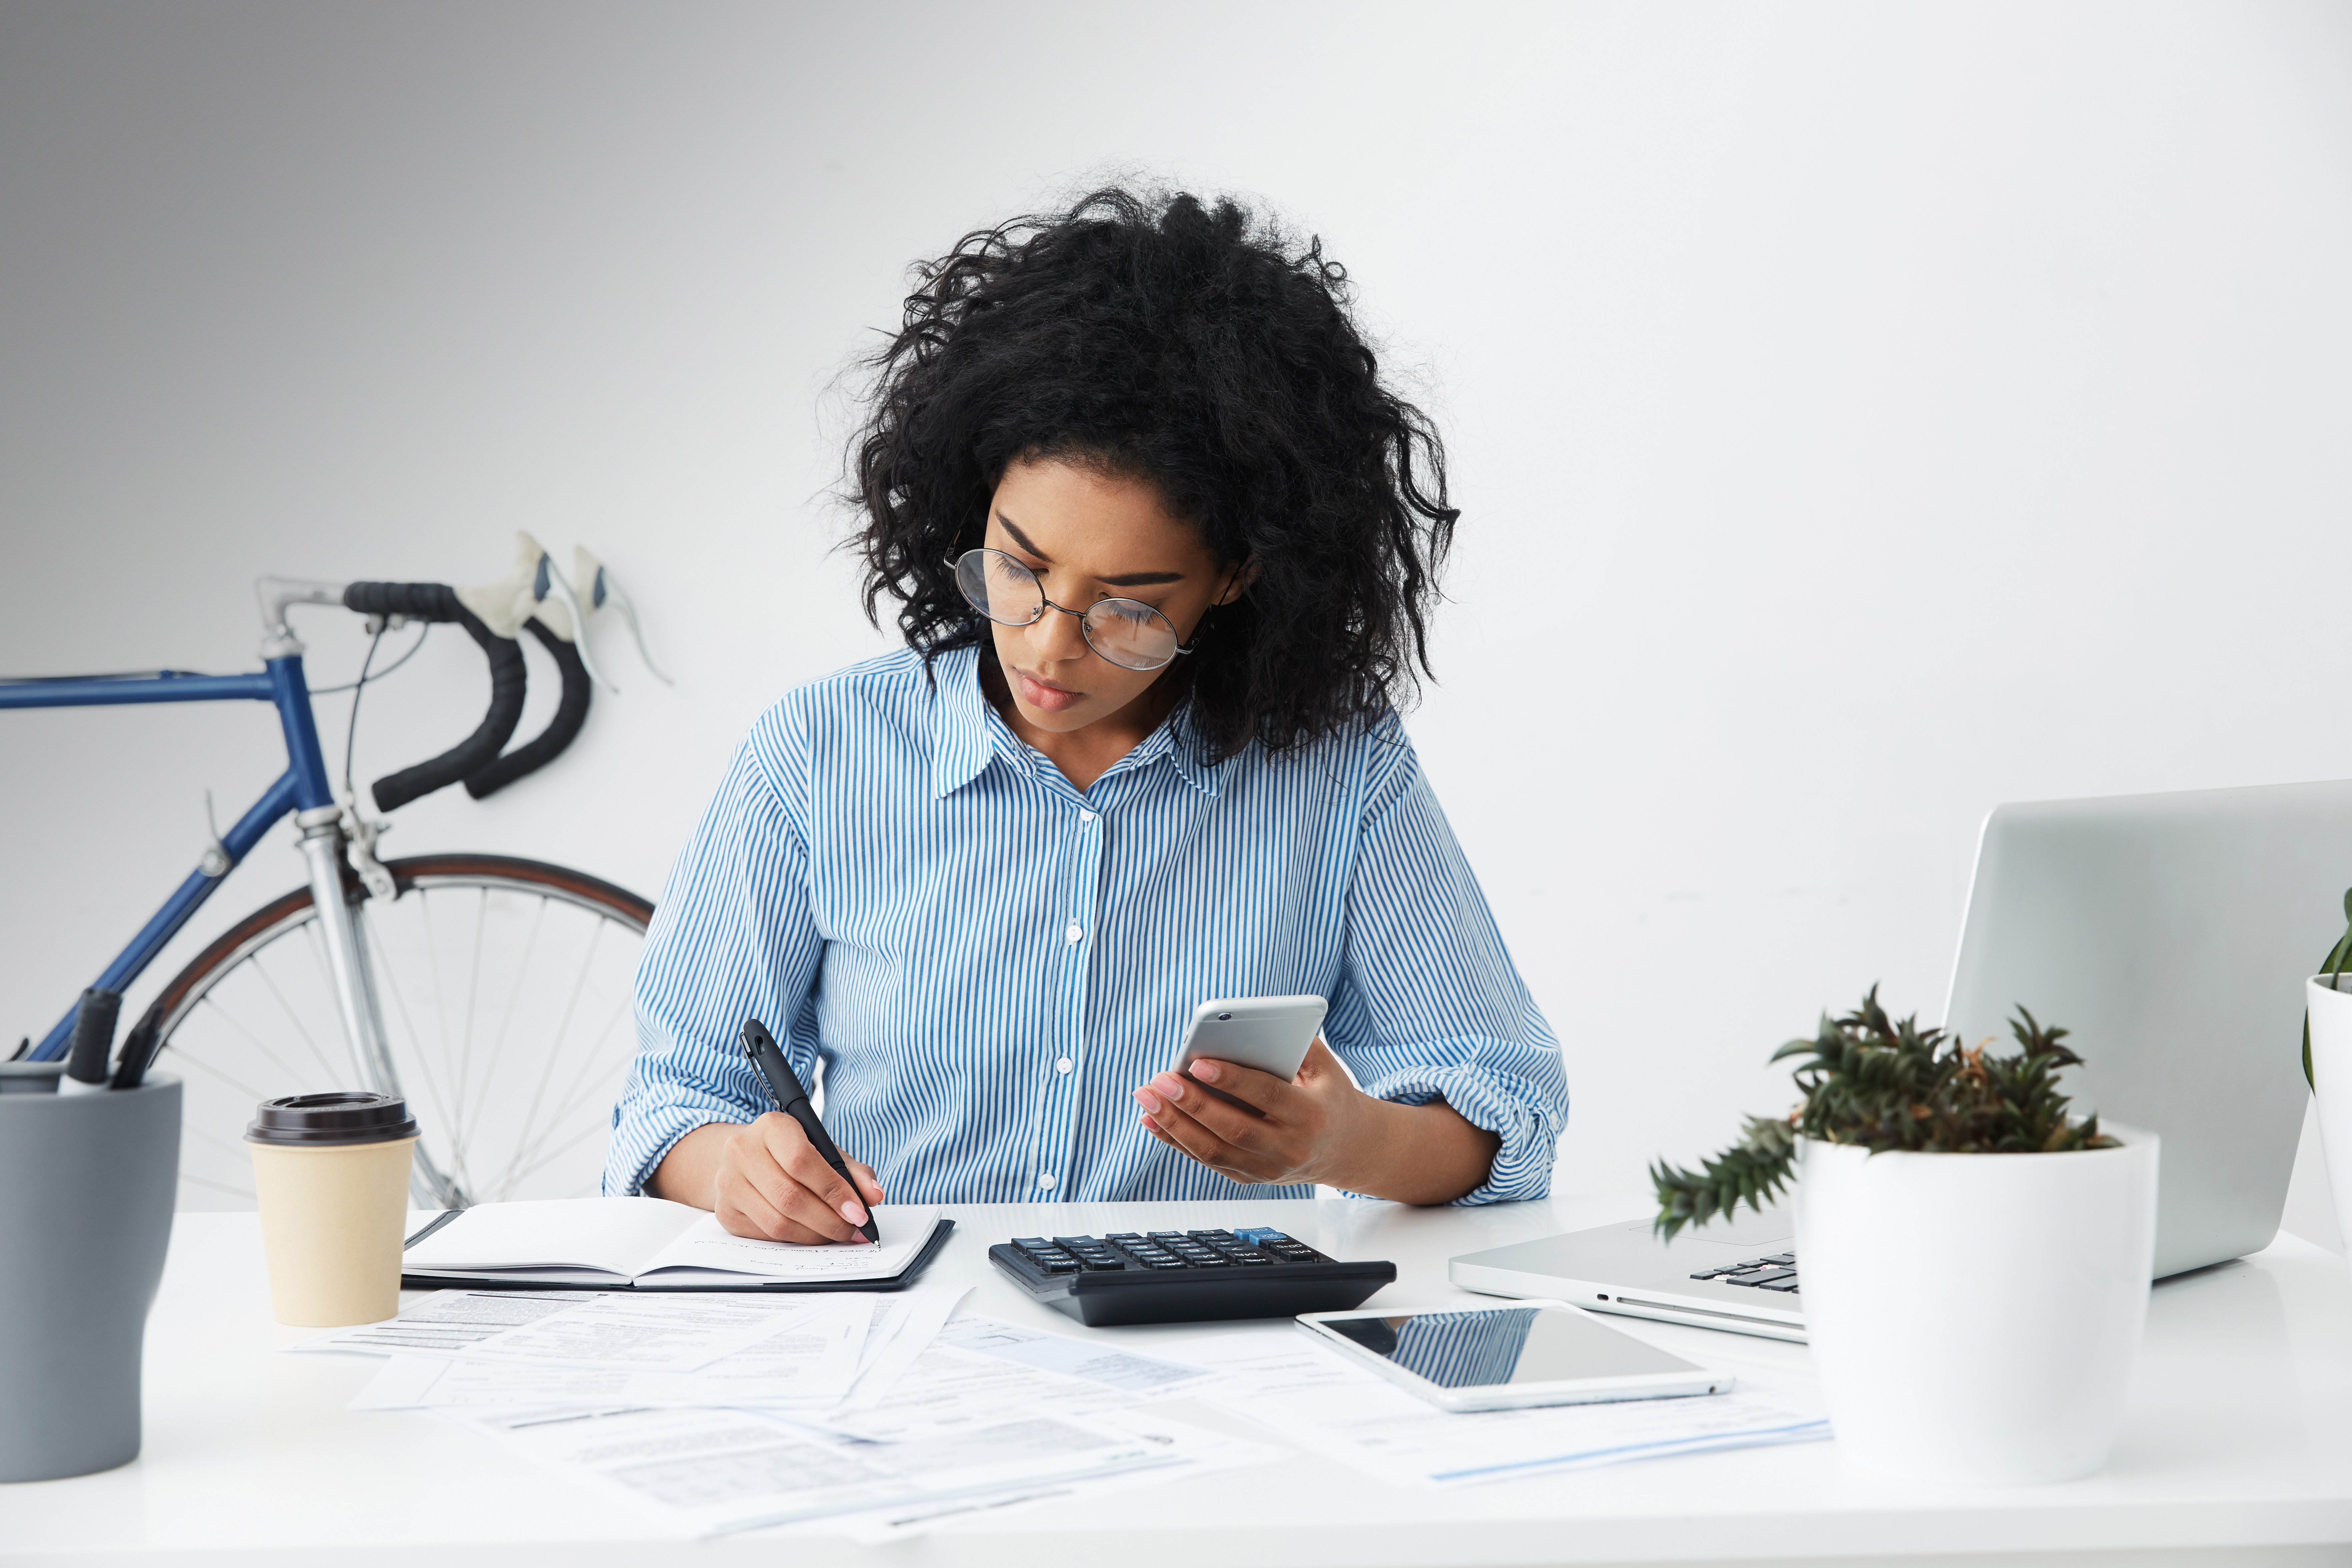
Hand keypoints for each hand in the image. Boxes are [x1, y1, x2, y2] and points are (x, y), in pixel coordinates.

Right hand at [651, 1116, 884, 1243]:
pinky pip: (765, 1236)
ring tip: (836, 1235)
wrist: (747, 1157)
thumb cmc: (792, 1152)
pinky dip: (794, 1240)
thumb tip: (874, 1196)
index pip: (801, 1160)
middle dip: (829, 1220)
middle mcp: (741, 1151)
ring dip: (814, 1235)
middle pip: (789, 1197)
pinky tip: (811, 1235)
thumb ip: (853, 1171)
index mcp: (771, 1126)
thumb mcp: (825, 1150)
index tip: (859, 1212)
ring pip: (777, 1222)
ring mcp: (728, 1183)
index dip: (833, 1191)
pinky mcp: (725, 1212)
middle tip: (852, 1230)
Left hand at [1131, 1037, 1374, 1187]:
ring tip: (1146, 1097)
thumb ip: (1295, 1043)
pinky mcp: (1249, 1178)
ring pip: (1213, 1151)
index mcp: (1311, 1116)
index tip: (1197, 1062)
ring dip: (1174, 1124)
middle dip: (1192, 1103)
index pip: (1266, 1096)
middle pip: (1233, 1128)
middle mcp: (1289, 1148)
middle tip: (1159, 1080)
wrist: (1345, 1148)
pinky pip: (1207, 1161)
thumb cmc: (1329, 1097)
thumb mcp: (1325, 1067)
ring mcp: (1267, 1169)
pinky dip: (1176, 1141)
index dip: (1231, 1080)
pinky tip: (1153, 1120)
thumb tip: (1247, 1025)